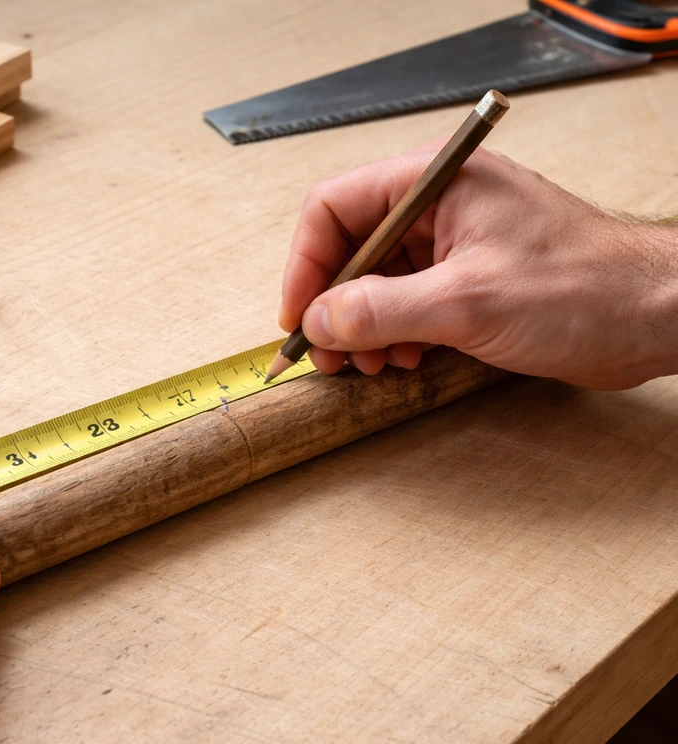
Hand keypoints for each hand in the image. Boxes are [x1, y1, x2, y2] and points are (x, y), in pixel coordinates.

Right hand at [280, 142, 677, 389]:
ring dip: (362, 325)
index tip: (298, 316)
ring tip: (370, 364)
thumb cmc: (583, 289)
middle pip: (350, 247)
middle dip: (334, 304)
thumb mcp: (466, 302)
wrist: (654, 317)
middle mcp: (437, 205)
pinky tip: (404, 359)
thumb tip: (318, 320)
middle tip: (330, 354)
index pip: (335, 207)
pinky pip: (406, 300)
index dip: (306, 263)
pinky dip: (394, 332)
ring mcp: (453, 241)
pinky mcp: (468, 276)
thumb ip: (380, 309)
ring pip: (375, 279)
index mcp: (434, 182)